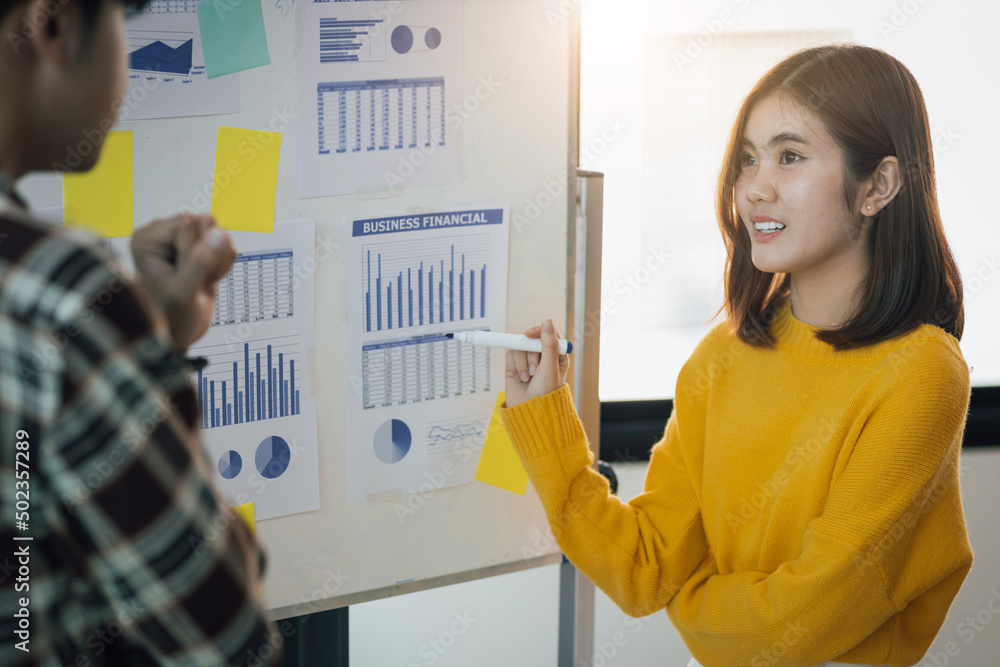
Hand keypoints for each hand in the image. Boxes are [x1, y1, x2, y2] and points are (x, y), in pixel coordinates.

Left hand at [131, 214, 236, 350]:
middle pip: (206, 223)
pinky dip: (222, 265)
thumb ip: (200, 262)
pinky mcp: (197, 247)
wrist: (176, 334)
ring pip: (218, 233)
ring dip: (217, 261)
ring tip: (200, 282)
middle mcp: (162, 233)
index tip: (186, 278)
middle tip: (195, 281)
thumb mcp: (183, 294)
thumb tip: (220, 233)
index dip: (197, 252)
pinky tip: (206, 280)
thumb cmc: (170, 319)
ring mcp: (181, 239)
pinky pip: (224, 244)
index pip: (189, 224)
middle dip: (209, 256)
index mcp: (148, 238)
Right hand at [504, 318, 569, 408]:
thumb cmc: (545, 393)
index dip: (539, 331)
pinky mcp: (514, 366)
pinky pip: (511, 355)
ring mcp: (527, 361)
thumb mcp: (550, 368)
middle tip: (534, 369)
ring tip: (528, 378)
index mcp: (557, 355)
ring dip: (523, 363)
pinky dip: (514, 366)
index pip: (548, 333)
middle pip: (531, 339)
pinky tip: (520, 378)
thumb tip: (547, 321)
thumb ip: (548, 344)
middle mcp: (542, 356)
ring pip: (520, 347)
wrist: (528, 412)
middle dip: (530, 354)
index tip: (529, 334)